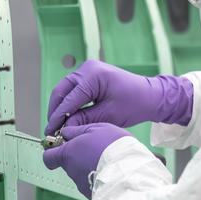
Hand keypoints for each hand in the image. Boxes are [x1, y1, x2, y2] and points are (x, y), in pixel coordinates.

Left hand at [42, 123, 129, 198]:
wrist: (128, 174)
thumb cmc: (112, 148)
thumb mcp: (96, 129)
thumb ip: (77, 131)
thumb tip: (65, 133)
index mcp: (67, 154)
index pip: (48, 157)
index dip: (52, 151)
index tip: (62, 145)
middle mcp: (71, 171)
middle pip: (68, 163)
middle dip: (78, 156)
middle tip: (94, 149)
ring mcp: (81, 184)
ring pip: (81, 173)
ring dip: (90, 166)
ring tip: (107, 160)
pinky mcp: (92, 194)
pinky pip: (92, 182)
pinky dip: (98, 176)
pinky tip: (110, 171)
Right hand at [45, 60, 192, 134]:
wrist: (149, 95)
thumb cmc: (134, 105)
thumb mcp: (108, 116)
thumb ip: (84, 120)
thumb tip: (64, 128)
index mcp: (93, 75)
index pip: (69, 98)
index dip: (58, 117)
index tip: (50, 131)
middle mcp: (87, 68)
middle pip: (61, 90)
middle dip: (55, 111)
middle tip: (51, 130)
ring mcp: (87, 69)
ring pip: (64, 90)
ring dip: (60, 107)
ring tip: (56, 126)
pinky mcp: (89, 75)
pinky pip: (73, 89)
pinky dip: (68, 103)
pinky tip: (66, 118)